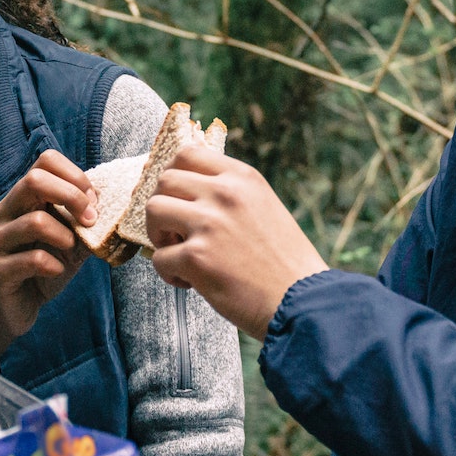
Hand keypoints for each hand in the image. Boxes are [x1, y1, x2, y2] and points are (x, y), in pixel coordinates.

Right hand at [0, 149, 94, 363]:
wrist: (15, 308)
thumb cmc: (44, 267)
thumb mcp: (71, 240)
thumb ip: (86, 221)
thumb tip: (114, 204)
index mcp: (23, 198)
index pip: (45, 160)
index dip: (75, 175)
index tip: (92, 200)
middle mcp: (6, 212)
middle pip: (34, 180)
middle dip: (72, 197)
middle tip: (90, 220)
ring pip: (35, 220)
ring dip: (66, 235)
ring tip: (71, 248)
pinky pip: (32, 259)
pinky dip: (54, 265)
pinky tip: (57, 270)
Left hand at [147, 146, 327, 339]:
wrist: (302, 302)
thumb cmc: (285, 263)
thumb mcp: (264, 207)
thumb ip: (232, 195)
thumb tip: (189, 193)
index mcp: (243, 178)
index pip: (187, 154)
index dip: (173, 175)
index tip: (177, 198)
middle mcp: (225, 193)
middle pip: (164, 180)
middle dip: (163, 207)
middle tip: (176, 232)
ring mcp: (209, 224)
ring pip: (153, 210)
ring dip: (158, 235)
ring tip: (179, 254)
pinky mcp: (197, 258)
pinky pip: (158, 258)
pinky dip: (168, 273)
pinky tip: (190, 283)